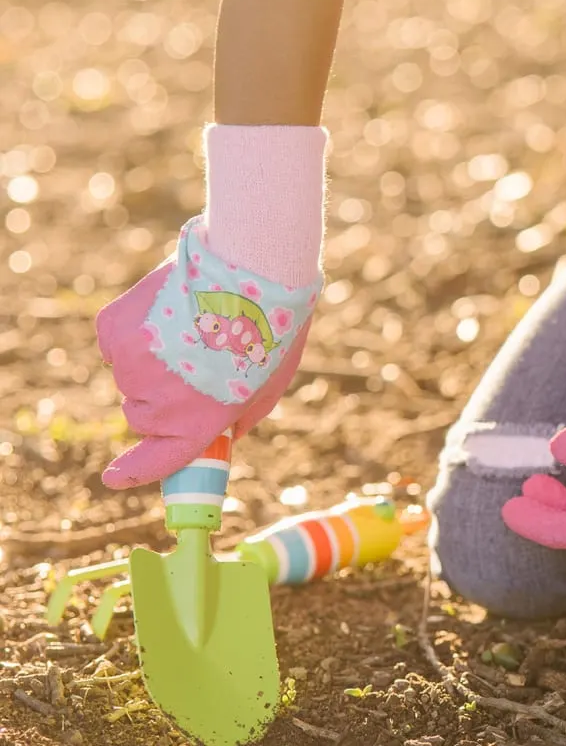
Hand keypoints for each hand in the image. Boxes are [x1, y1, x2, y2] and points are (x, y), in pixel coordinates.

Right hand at [97, 216, 319, 487]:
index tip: (113, 477)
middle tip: (192, 362)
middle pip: (141, 414)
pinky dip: (134, 331)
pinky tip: (167, 310)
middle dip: (160, 398)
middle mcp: (158, 403)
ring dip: (150, 359)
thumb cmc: (271, 327)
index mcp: (198, 423)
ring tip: (189, 326)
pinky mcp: (113, 331)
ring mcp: (131, 367)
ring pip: (129, 375)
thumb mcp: (270, 384)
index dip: (134, 472)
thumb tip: (221, 434)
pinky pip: (116, 343)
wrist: (252, 268)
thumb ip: (239, 417)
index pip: (156, 461)